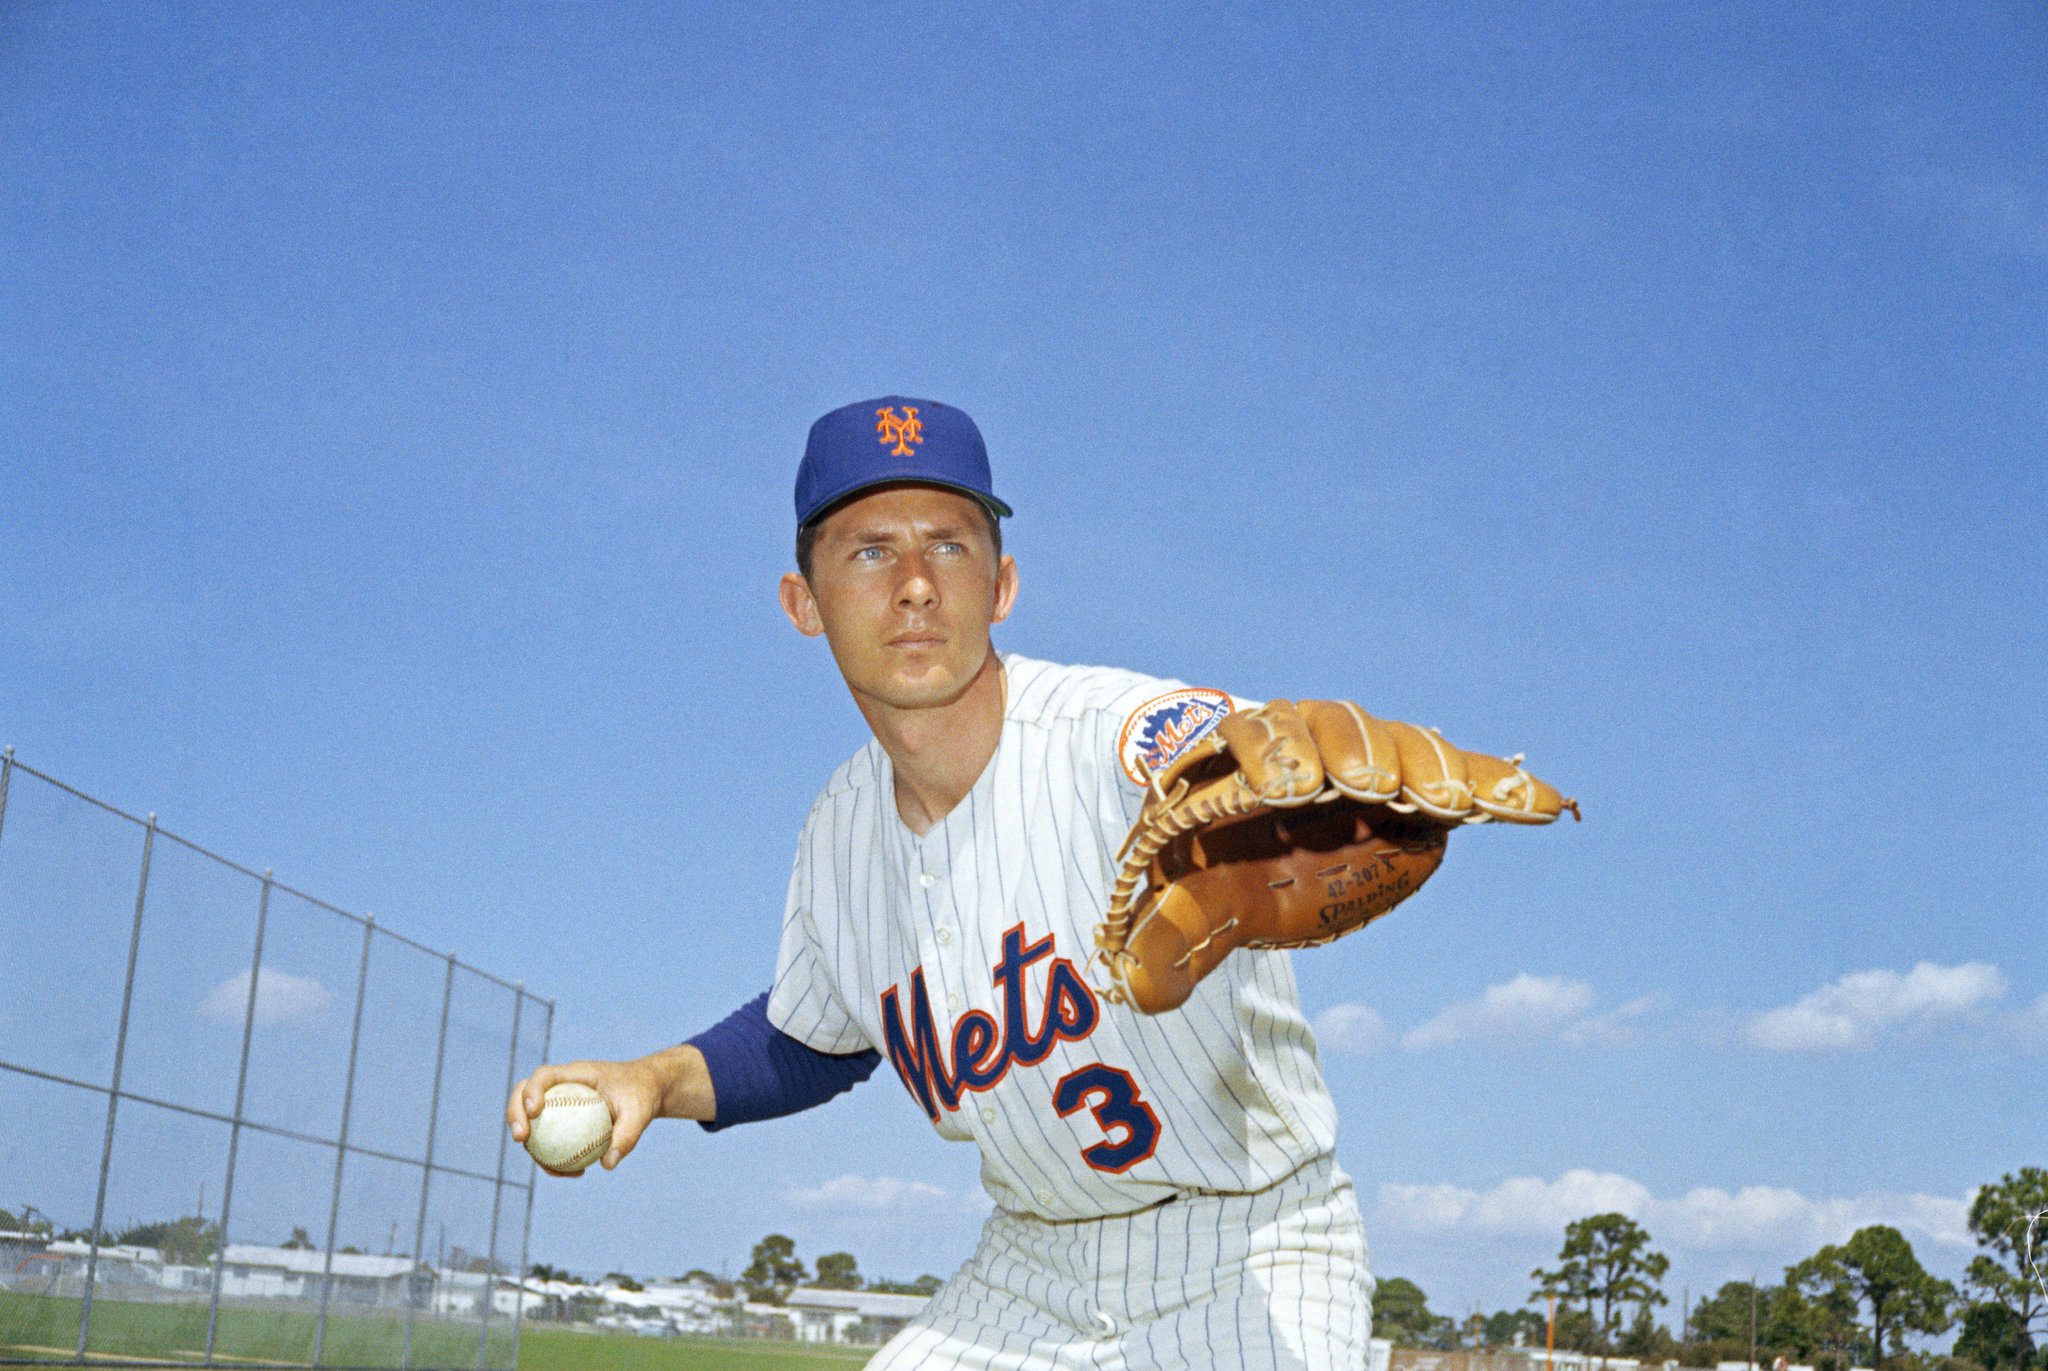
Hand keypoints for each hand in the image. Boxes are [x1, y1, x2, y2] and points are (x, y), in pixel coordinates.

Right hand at [505, 1046, 710, 1174]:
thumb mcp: (641, 1112)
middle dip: (514, 1113)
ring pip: (531, 1119)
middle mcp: (563, 1084)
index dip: (531, 1090)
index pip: (545, 1075)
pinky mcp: (563, 1118)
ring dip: (531, 1143)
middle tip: (521, 1139)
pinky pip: (549, 1137)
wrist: (646, 1090)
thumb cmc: (642, 1094)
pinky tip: (570, 1173)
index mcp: (578, 1073)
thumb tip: (607, 1164)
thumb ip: (627, 1135)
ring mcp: (559, 1101)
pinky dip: (553, 1156)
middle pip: (524, 1092)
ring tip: (550, 1169)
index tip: (534, 1111)